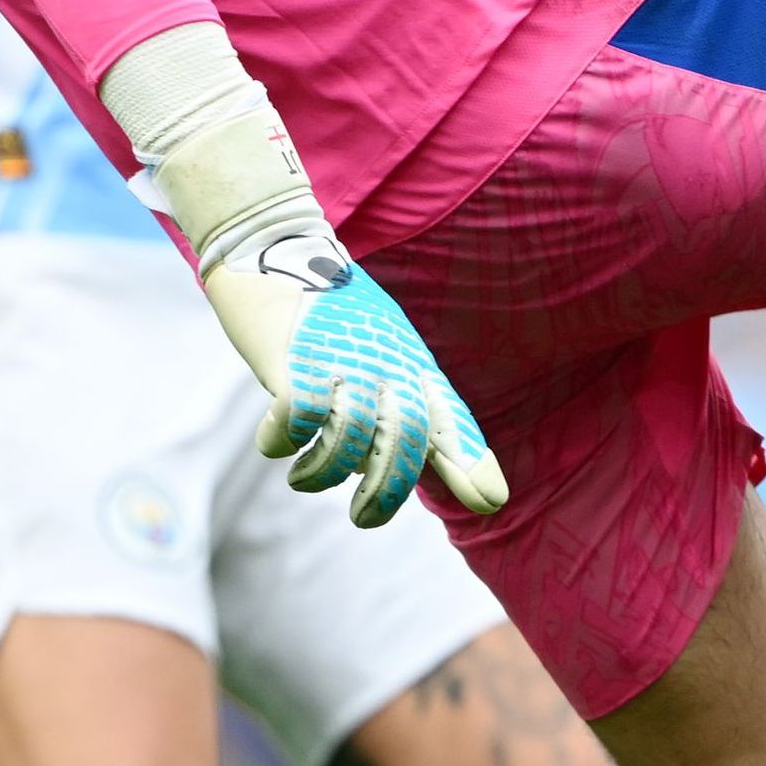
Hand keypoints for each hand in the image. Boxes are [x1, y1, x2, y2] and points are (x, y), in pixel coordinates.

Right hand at [198, 213, 509, 525]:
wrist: (276, 245)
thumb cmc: (332, 316)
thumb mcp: (380, 354)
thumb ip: (404, 408)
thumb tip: (412, 466)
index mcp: (410, 366)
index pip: (448, 419)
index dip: (468, 460)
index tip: (490, 500)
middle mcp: (385, 365)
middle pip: (405, 439)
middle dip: (387, 491)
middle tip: (364, 519)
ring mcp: (343, 361)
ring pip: (350, 440)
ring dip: (322, 473)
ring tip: (304, 477)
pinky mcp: (296, 360)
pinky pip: (299, 417)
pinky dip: (283, 441)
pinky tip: (276, 442)